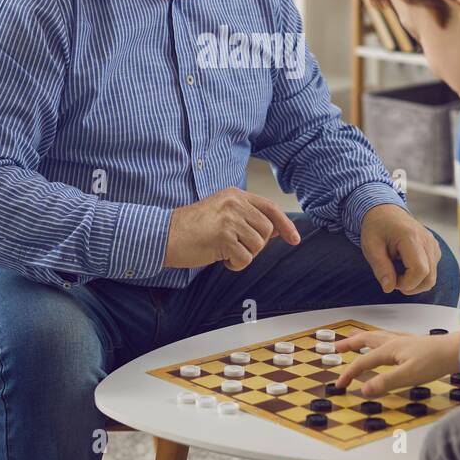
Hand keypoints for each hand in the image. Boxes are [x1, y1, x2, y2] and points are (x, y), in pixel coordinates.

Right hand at [164, 188, 300, 270]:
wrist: (165, 235)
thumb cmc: (192, 228)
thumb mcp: (223, 214)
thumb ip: (247, 218)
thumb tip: (276, 229)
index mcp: (235, 195)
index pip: (269, 207)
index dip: (285, 224)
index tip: (294, 239)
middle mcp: (234, 203)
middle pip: (266, 230)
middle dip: (255, 245)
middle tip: (234, 247)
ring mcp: (229, 218)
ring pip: (257, 246)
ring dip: (243, 255)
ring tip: (224, 251)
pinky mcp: (223, 236)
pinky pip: (244, 258)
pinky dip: (234, 264)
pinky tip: (219, 258)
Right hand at [334, 330, 459, 397]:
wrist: (455, 351)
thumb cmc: (435, 361)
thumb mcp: (408, 375)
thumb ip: (385, 382)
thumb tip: (363, 389)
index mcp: (389, 349)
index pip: (362, 362)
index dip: (348, 374)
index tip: (339, 385)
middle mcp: (393, 342)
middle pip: (365, 340)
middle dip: (349, 344)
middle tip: (336, 347)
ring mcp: (402, 341)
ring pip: (376, 336)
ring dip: (361, 338)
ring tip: (353, 338)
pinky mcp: (412, 343)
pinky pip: (387, 338)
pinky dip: (377, 339)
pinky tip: (383, 341)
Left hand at [359, 204, 440, 294]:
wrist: (385, 211)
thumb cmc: (377, 226)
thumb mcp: (370, 247)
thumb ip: (380, 268)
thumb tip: (389, 288)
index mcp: (410, 237)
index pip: (420, 270)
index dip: (406, 283)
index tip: (391, 280)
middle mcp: (426, 240)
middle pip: (429, 278)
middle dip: (411, 286)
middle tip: (393, 279)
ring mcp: (433, 244)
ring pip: (432, 277)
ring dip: (415, 282)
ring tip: (398, 271)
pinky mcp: (434, 248)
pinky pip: (432, 270)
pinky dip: (420, 275)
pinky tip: (405, 266)